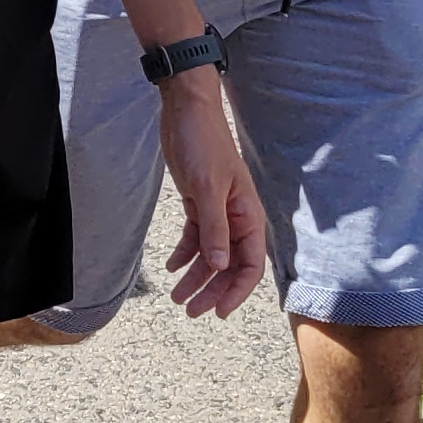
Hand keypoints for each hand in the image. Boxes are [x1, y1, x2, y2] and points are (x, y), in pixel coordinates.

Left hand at [156, 78, 267, 316]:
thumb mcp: (207, 187)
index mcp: (248, 215)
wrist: (186, 110)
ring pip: (211, 255)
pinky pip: (195, 237)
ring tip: (177, 297)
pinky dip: (185, 254)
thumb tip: (222, 266)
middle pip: (229, 265)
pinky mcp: (199, 203)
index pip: (251, 264)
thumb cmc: (202, 143)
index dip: (236, 291)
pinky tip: (172, 267)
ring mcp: (218, 212)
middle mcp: (237, 218)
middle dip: (212, 290)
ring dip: (195, 277)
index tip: (218, 312)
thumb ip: (215, 229)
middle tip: (190, 311)